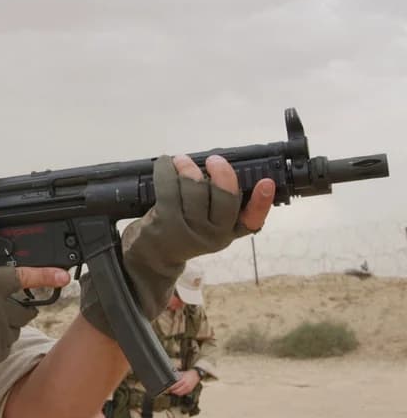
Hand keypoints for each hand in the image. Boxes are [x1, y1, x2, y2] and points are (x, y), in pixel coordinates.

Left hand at [81, 154, 274, 336]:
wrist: (150, 257)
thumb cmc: (181, 231)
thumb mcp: (207, 225)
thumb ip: (219, 204)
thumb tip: (220, 168)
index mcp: (228, 233)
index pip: (251, 221)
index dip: (262, 203)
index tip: (266, 183)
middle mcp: (213, 236)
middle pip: (224, 199)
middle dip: (221, 173)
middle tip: (214, 160)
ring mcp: (189, 231)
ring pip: (196, 190)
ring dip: (188, 168)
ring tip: (181, 160)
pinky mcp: (165, 223)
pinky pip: (168, 189)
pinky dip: (166, 170)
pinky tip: (164, 163)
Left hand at [167, 369, 200, 395]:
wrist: (196, 375)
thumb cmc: (188, 374)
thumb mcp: (182, 373)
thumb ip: (176, 376)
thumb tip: (169, 378)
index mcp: (183, 380)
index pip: (175, 385)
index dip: (171, 387)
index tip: (167, 388)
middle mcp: (186, 385)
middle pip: (177, 391)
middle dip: (172, 391)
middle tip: (168, 390)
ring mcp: (188, 388)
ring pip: (180, 393)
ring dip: (175, 393)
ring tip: (172, 391)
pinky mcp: (190, 390)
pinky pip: (183, 393)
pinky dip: (179, 393)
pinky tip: (177, 391)